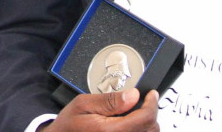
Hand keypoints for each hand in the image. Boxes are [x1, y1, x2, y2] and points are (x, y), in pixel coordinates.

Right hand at [42, 89, 158, 131]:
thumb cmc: (69, 125)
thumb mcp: (83, 104)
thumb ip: (110, 100)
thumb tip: (133, 95)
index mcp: (110, 131)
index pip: (146, 118)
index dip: (152, 103)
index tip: (151, 94)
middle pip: (151, 128)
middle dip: (149, 112)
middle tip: (142, 102)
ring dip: (146, 123)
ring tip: (133, 113)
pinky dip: (140, 130)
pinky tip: (130, 124)